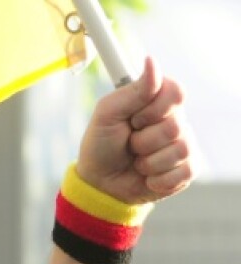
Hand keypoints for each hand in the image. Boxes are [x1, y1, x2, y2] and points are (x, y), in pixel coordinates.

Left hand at [76, 57, 194, 205]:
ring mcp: (183, 145)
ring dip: (148, 161)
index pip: (176, 93)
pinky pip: (184, 172)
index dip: (153, 109)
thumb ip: (132, 89)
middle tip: (130, 143)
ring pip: (180, 150)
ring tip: (136, 161)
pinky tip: (146, 177)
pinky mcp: (185, 170)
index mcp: (159, 101)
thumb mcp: (107, 114)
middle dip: (144, 140)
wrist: (99, 183)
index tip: (133, 119)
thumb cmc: (101, 145)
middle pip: (175, 125)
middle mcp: (176, 120)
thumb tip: (151, 60)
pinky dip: (157, 179)